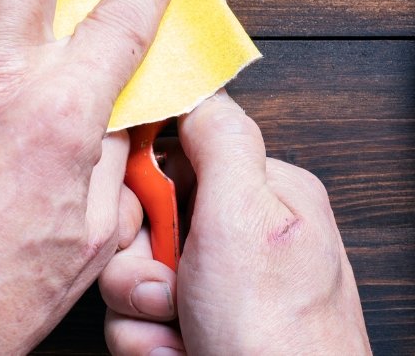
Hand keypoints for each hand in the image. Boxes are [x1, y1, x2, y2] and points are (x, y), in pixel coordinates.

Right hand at [100, 91, 370, 354]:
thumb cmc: (283, 340)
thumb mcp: (248, 215)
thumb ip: (221, 139)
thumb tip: (197, 84)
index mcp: (267, 195)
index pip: (179, 154)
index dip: (147, 184)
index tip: (143, 210)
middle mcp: (244, 241)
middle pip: (147, 221)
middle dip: (142, 263)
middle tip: (173, 290)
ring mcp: (221, 294)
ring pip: (131, 279)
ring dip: (142, 314)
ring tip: (183, 334)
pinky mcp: (198, 337)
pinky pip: (137, 327)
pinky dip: (150, 348)